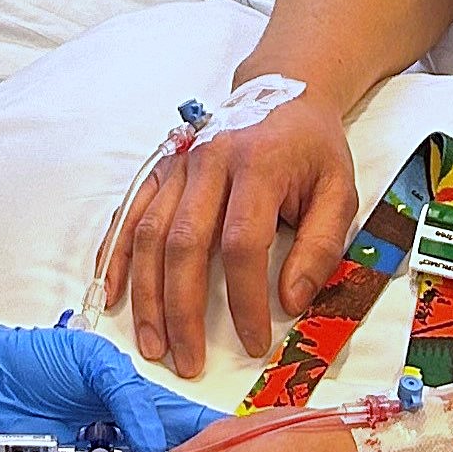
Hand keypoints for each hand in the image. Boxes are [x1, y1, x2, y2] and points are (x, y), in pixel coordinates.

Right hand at [112, 91, 362, 377]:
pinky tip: (113, 294)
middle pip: (183, 244)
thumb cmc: (313, 149)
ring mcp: (178, 164)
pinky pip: (129, 214)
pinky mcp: (159, 169)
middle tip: (187, 360)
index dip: (244, 299)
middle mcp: (208, 161)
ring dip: (146, 295)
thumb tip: (291, 301)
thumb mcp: (339, 191)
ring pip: (149, 235)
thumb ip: (320, 246)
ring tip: (153, 344)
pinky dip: (115, 256)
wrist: (283, 90)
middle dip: (182, 311)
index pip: (241, 243)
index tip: (254, 342)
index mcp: (257, 165)